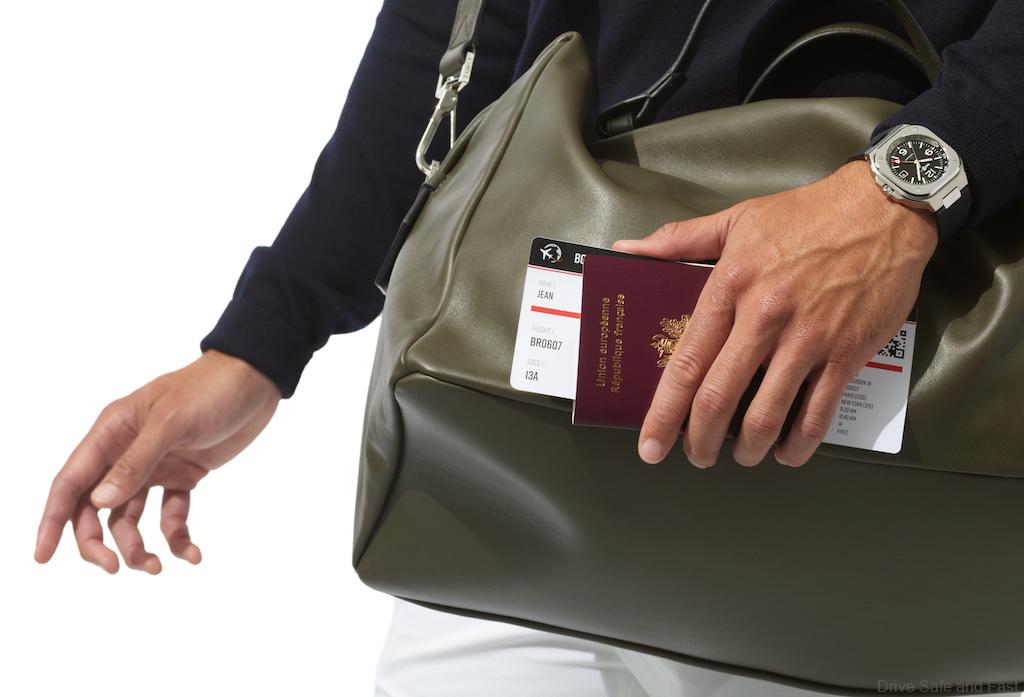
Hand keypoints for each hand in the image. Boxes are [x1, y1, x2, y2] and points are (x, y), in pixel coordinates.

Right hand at [34, 349, 281, 572]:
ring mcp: (155, 466)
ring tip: (158, 567)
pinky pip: (171, 515)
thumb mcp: (171, 422)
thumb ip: (136, 462)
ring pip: (130, 518)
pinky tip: (191, 554)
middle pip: (95, 508)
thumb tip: (99, 502)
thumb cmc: (210, 390)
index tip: (42, 556)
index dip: (52, 520)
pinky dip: (177, 537)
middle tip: (116, 568)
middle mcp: (126, 451)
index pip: (70, 481)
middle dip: (98, 542)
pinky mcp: (184, 476)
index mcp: (112, 432)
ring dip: (138, 546)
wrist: (255, 380)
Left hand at [612, 160, 936, 467]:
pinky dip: (799, 443)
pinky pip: (818, 413)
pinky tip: (787, 452)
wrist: (884, 207)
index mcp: (731, 286)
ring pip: (767, 415)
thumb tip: (626, 248)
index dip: (665, 411)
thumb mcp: (736, 219)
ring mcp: (808, 339)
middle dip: (700, 440)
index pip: (688, 362)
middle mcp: (764, 317)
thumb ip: (678, 240)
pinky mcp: (847, 353)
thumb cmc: (806, 214)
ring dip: (749, 449)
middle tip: (696, 456)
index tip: (650, 444)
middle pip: (719, 397)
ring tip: (741, 456)